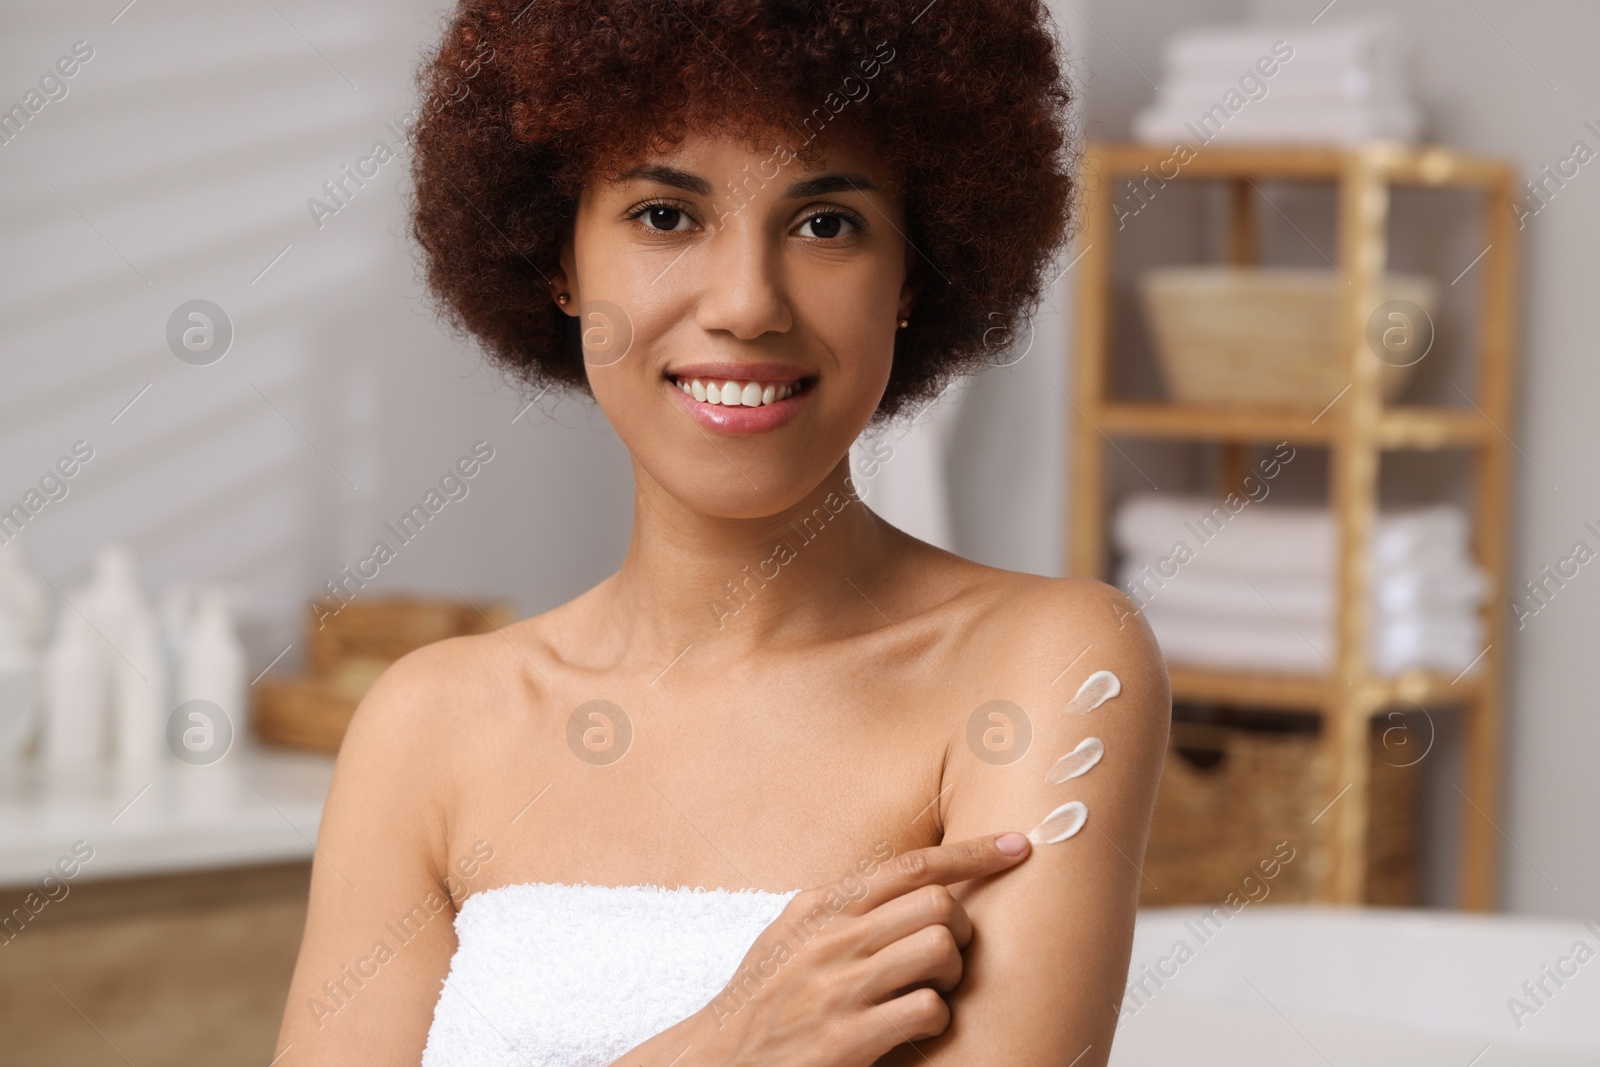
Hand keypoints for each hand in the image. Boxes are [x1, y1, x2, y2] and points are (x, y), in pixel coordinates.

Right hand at [696, 832, 1032, 1066]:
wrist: (716, 1062)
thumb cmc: (763, 1001)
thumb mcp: (789, 937)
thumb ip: (839, 908)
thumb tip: (906, 880)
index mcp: (820, 908)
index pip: (910, 866)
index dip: (972, 852)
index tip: (1018, 845)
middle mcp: (830, 939)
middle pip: (939, 903)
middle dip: (963, 929)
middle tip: (952, 956)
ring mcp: (839, 988)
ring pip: (940, 948)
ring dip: (952, 974)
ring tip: (933, 991)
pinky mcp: (848, 1039)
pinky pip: (928, 1009)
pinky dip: (936, 1019)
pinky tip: (916, 1030)